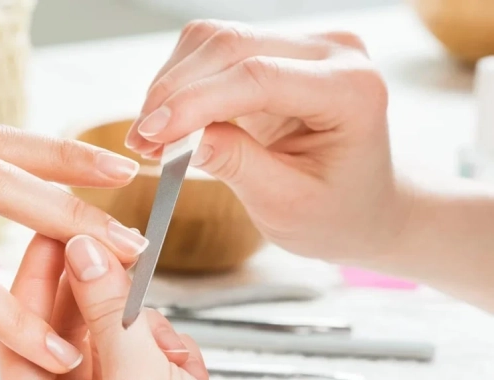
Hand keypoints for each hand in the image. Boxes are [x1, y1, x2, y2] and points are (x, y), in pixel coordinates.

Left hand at [0, 234, 311, 379]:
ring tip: (165, 344)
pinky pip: (151, 359)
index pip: (20, 340)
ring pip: (115, 342)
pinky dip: (173, 354)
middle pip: (69, 335)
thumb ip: (107, 312)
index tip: (56, 230)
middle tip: (114, 244)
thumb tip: (82, 249)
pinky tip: (191, 374)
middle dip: (96, 295)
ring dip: (143, 330)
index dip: (36, 282)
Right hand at [124, 21, 410, 263]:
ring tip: (152, 137)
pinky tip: (172, 121)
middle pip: (231, 46)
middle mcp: (332, 52)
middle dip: (173, 92)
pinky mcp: (277, 50)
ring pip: (214, 40)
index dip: (195, 102)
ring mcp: (304, 45)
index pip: (259, 77)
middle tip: (141, 141)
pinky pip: (214, 51)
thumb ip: (235, 164)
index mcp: (351, 90)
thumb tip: (175, 137)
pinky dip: (182, 84)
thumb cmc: (337, 211)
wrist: (365, 205)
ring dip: (171, 85)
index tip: (151, 134)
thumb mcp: (286, 203)